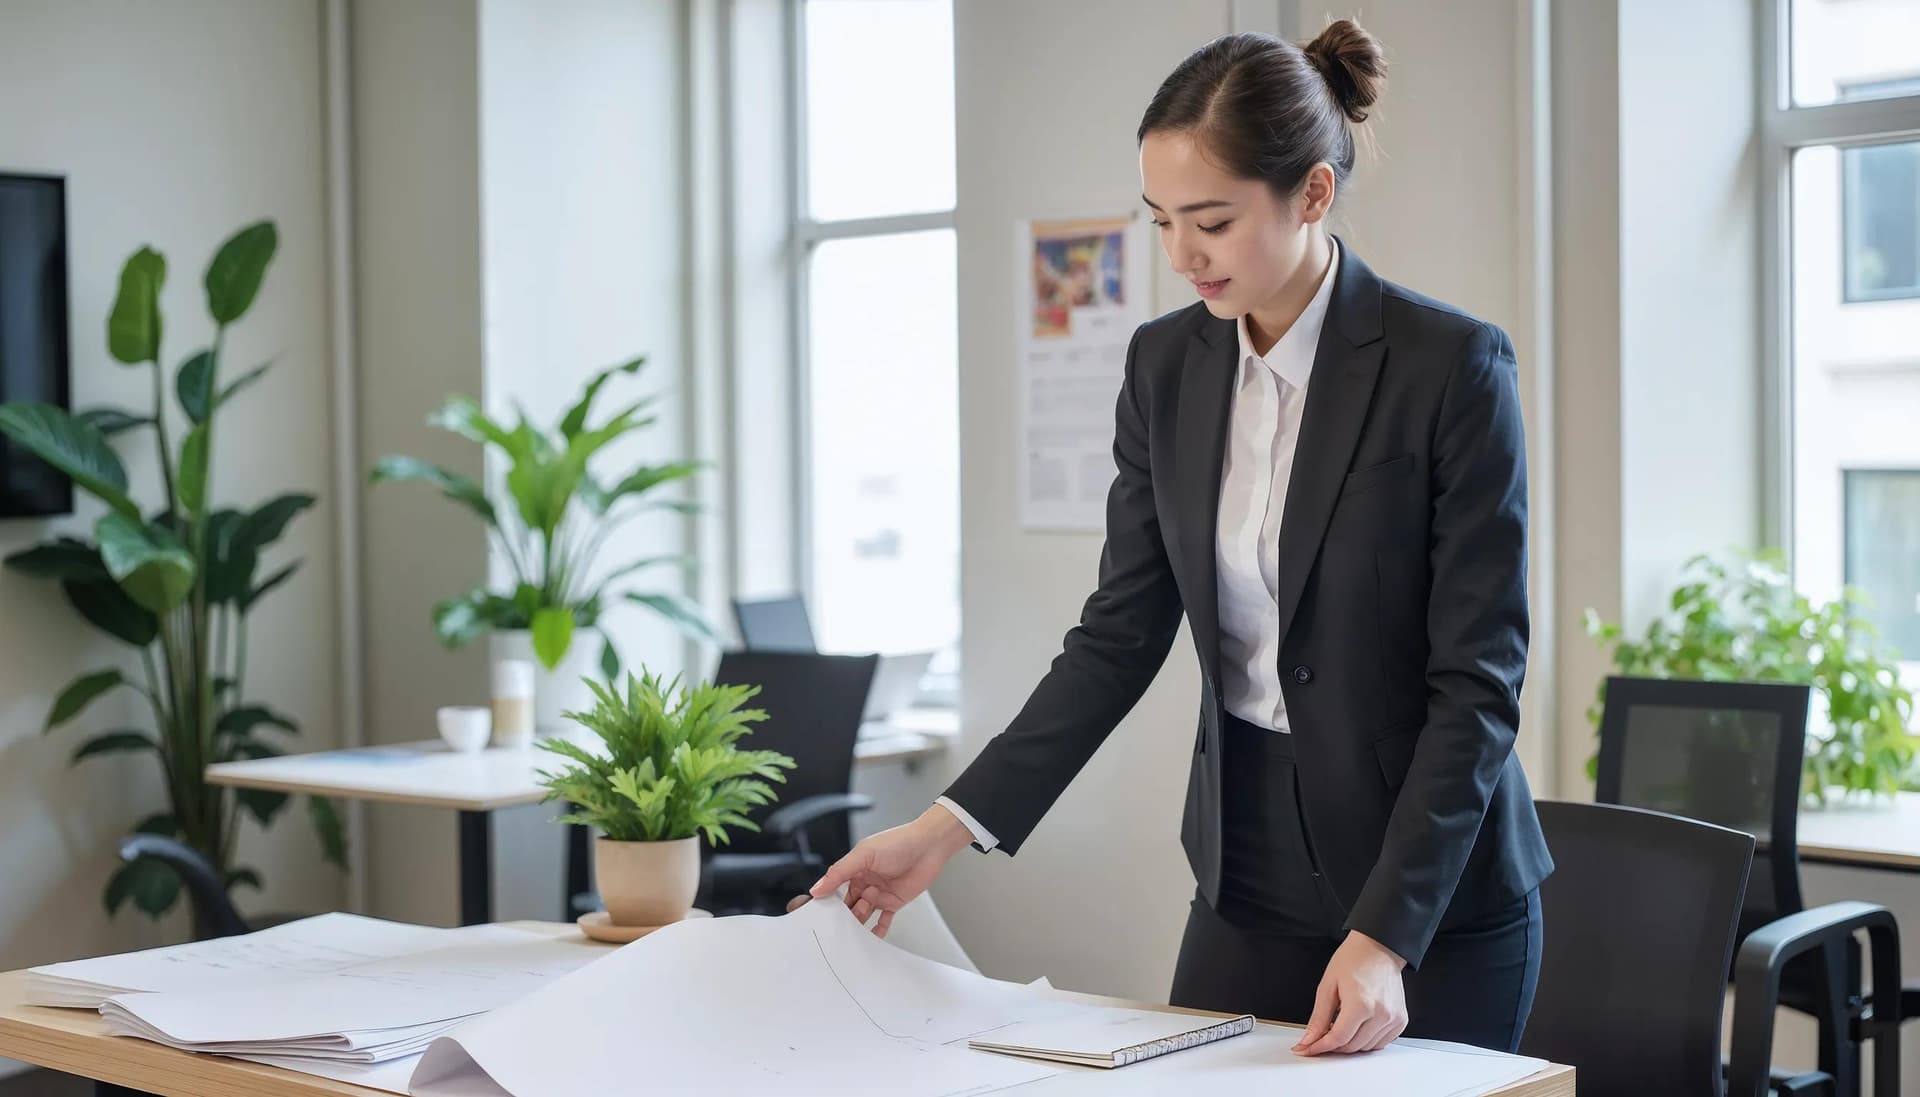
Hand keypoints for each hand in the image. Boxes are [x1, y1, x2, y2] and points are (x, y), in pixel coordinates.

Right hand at [802, 803, 975, 936]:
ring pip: (863, 913)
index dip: (829, 901)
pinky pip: (883, 920)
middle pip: (848, 904)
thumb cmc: (899, 842)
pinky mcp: (894, 902)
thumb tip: (817, 888)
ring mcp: (880, 893)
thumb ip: (839, 872)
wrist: (929, 846)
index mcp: (854, 869)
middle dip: (845, 914)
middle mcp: (865, 882)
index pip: (835, 889)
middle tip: (841, 923)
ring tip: (860, 919)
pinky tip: (872, 936)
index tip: (821, 914)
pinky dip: (877, 929)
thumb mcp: (863, 853)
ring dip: (860, 920)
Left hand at [1294, 931, 1407, 1054]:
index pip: (1338, 1038)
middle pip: (1352, 1046)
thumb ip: (1319, 1017)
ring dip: (1350, 1043)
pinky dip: (1367, 1041)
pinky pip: (1381, 1043)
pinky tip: (1358, 1027)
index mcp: (1361, 1004)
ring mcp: (1393, 1018)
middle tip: (1322, 1035)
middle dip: (1333, 1045)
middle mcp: (1381, 1014)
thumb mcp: (1328, 986)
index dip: (1320, 1046)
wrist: (1378, 948)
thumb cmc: (1354, 960)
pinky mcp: (1400, 1020)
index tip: (1308, 1047)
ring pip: (1366, 1048)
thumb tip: (1309, 1039)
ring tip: (1341, 1025)